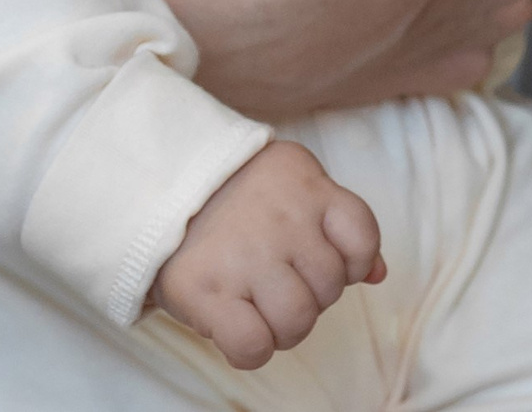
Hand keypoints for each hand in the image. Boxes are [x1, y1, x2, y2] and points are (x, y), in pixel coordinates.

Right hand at [151, 142, 385, 370]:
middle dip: (309, 296)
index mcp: (303, 182)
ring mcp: (243, 254)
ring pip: (298, 322)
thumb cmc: (230, 198)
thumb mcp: (288, 190)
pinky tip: (236, 327)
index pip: (361, 235)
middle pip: (330, 288)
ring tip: (254, 304)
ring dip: (281, 327)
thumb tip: (378, 274)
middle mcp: (279, 216)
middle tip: (273, 281)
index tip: (314, 257)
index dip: (348, 260)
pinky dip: (251, 349)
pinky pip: (253, 347)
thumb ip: (335, 226)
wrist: (153, 189)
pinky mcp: (206, 291)